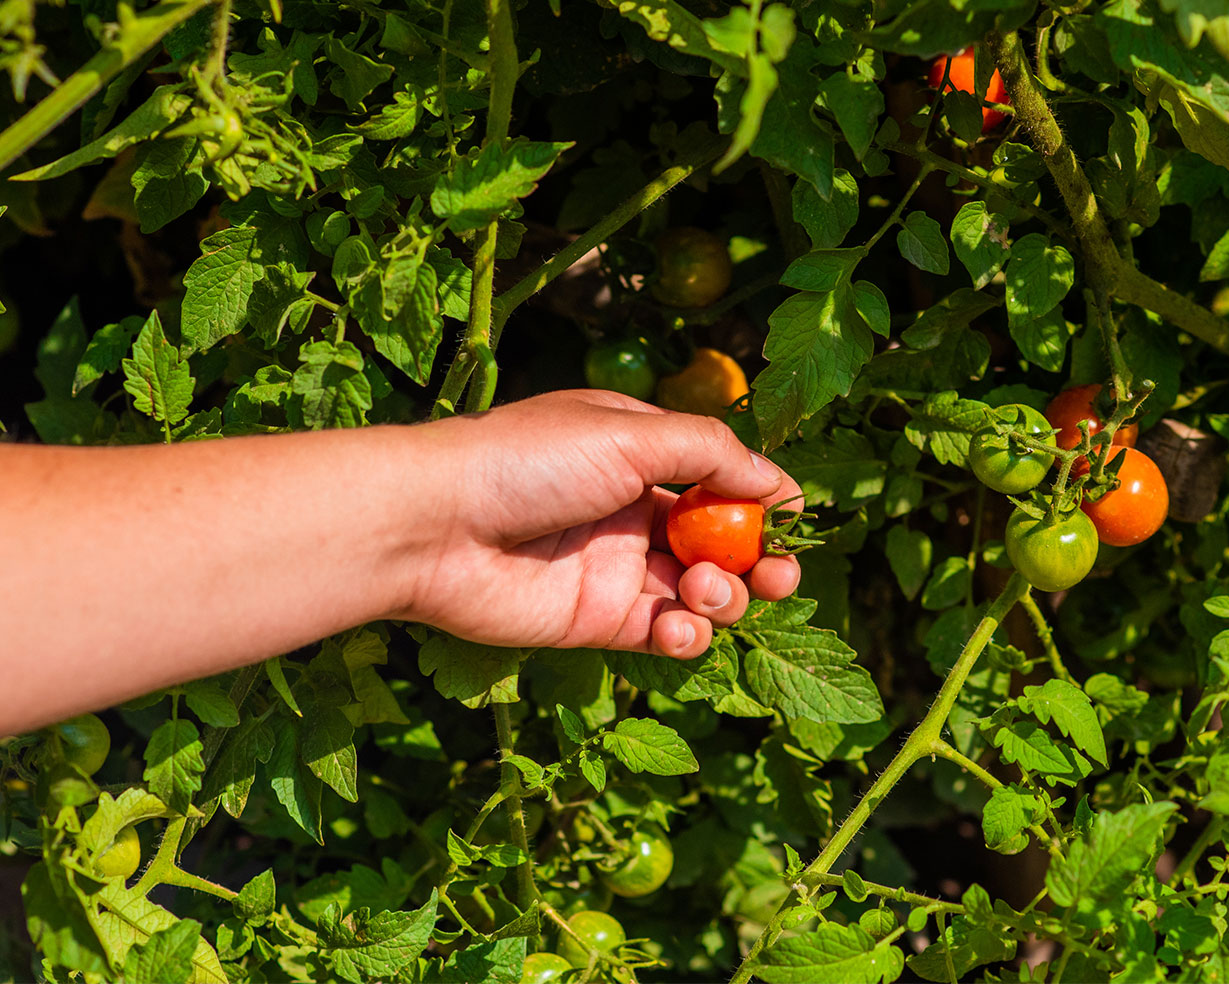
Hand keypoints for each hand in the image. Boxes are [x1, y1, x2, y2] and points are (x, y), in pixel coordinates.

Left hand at [395, 390, 803, 657]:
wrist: (433, 525)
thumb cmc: (523, 461)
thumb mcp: (627, 435)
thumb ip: (709, 454)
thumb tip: (778, 482)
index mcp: (637, 453)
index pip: (722, 478)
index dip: (764, 501)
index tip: (795, 519)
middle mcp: (632, 511)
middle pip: (723, 543)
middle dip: (761, 561)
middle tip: (777, 575)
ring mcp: (616, 569)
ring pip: (702, 594)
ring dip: (724, 597)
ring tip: (704, 589)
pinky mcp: (597, 623)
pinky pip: (665, 635)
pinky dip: (687, 636)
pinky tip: (678, 625)